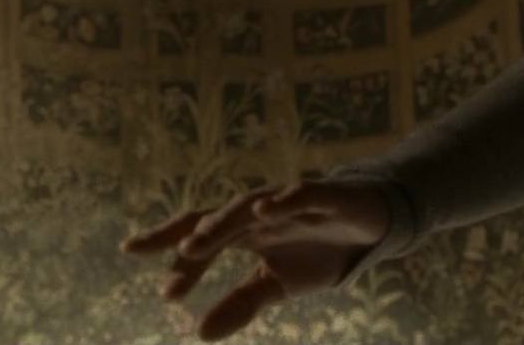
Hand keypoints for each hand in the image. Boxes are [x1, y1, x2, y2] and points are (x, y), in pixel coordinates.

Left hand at [119, 180, 389, 341]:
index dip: (176, 258)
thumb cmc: (314, 252)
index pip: (200, 240)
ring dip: (223, 221)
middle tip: (170, 257)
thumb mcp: (274, 285)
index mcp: (241, 231)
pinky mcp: (324, 193)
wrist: (368, 227)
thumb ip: (239, 304)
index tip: (155, 281)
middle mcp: (258, 211)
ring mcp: (288, 200)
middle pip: (215, 217)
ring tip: (198, 242)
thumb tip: (199, 334)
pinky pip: (300, 194)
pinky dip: (282, 200)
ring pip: (248, 204)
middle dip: (190, 235)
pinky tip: (264, 210)